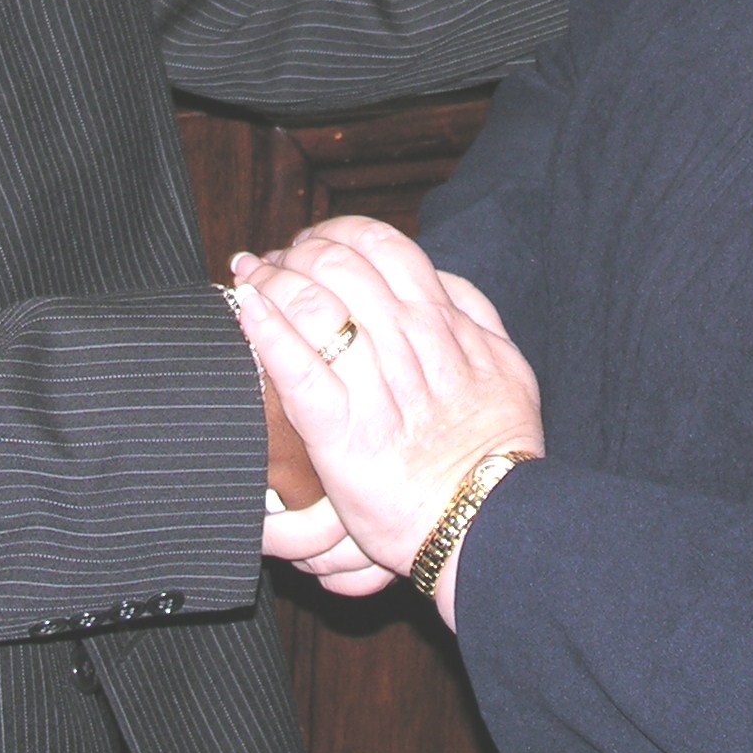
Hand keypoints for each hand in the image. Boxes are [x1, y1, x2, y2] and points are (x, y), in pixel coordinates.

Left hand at [232, 236, 542, 627]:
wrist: (487, 519)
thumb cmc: (497, 445)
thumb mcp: (507, 364)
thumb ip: (475, 313)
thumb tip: (440, 278)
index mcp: (439, 319)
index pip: (380, 244)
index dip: (337, 233)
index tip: (314, 241)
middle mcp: (403, 340)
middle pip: (337, 265)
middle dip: (297, 252)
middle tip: (274, 261)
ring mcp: (371, 384)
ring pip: (312, 306)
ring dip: (273, 281)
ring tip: (251, 278)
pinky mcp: (341, 432)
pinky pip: (296, 370)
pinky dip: (266, 332)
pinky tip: (246, 309)